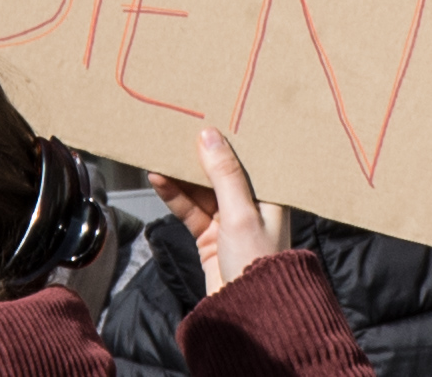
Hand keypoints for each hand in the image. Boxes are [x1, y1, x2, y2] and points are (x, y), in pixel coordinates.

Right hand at [149, 128, 289, 295]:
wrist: (247, 315)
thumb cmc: (258, 264)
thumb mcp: (241, 213)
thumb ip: (224, 174)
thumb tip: (209, 136)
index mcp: (271, 195)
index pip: (250, 158)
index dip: (231, 139)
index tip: (211, 116)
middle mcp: (252, 205)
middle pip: (222, 171)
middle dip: (200, 154)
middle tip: (179, 131)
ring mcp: (229, 221)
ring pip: (202, 190)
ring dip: (182, 174)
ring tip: (161, 152)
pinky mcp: (211, 237)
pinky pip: (190, 210)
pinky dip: (175, 196)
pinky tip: (160, 180)